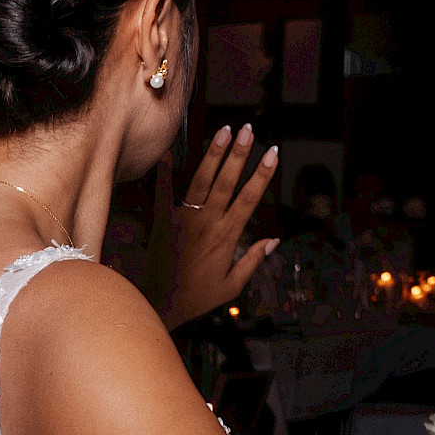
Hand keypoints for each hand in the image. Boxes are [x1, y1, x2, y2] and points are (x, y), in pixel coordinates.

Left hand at [164, 127, 279, 326]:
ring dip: (212, 155)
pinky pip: (163, 193)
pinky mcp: (162, 222)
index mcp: (227, 236)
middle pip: (226, 182)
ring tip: (222, 131)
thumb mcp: (232, 286)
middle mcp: (207, 223)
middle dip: (239, 154)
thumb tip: (274, 240)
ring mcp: (184, 220)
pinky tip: (166, 154)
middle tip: (247, 130)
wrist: (159, 303)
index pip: (249, 198)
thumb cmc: (197, 298)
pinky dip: (164, 174)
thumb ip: (253, 260)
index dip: (262, 174)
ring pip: (201, 181)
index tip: (273, 152)